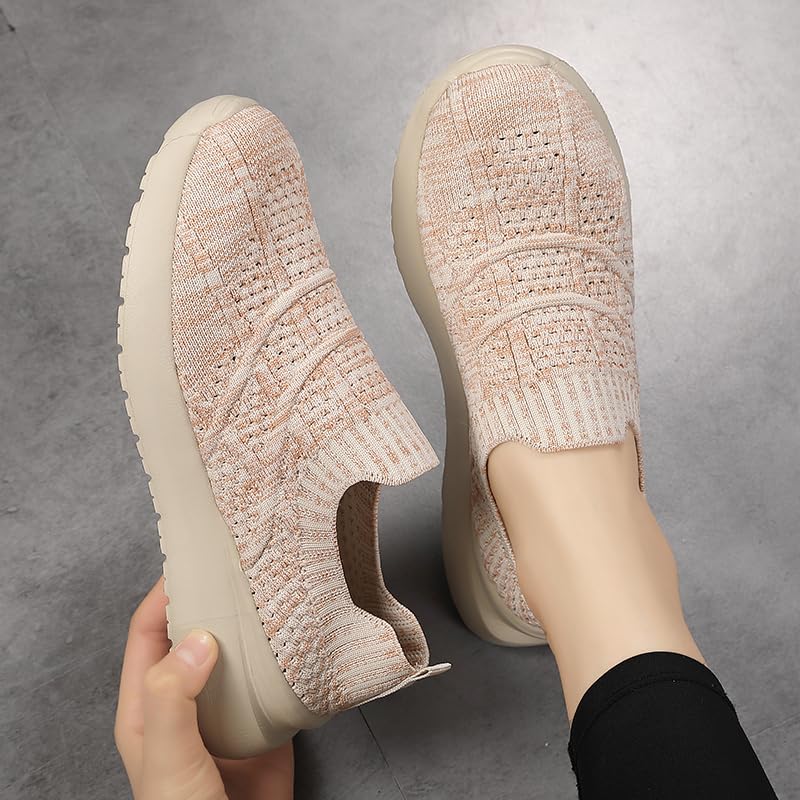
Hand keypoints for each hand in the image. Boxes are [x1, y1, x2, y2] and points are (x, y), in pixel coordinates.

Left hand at [115, 577, 293, 799]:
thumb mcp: (168, 757)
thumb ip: (172, 697)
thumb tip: (199, 637)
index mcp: (149, 704)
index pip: (148, 632)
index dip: (164, 593)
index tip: (193, 561)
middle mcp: (187, 699)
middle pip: (196, 634)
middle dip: (214, 600)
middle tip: (241, 566)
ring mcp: (225, 710)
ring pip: (236, 653)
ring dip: (251, 624)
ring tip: (273, 589)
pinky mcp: (264, 723)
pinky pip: (273, 680)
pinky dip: (284, 656)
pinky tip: (299, 635)